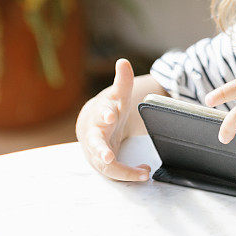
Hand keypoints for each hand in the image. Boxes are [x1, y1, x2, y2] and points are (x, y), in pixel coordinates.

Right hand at [75, 58, 151, 180]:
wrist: (91, 126)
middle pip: (94, 144)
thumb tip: (123, 61)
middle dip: (101, 151)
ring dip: (122, 170)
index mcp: (99, 116)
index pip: (100, 113)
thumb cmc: (108, 109)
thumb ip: (122, 81)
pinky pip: (114, 172)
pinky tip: (144, 171)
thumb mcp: (117, 96)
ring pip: (104, 164)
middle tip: (107, 157)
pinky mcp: (102, 164)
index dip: (105, 114)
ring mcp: (96, 152)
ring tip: (143, 172)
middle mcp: (94, 136)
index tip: (110, 115)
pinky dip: (129, 174)